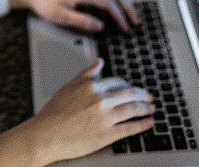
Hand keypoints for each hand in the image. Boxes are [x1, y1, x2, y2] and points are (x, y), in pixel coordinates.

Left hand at [10, 0, 139, 32]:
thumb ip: (82, 21)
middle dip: (128, 6)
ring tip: (132, 13)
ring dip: (124, 0)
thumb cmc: (45, 3)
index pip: (108, 3)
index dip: (119, 16)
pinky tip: (118, 6)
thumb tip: (101, 26)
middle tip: (136, 20)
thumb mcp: (61, 16)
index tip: (126, 28)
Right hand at [28, 59, 154, 163]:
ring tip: (152, 108)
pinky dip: (143, 124)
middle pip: (130, 94)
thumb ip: (86, 74)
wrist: (46, 135)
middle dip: (143, 95)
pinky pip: (131, 128)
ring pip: (133, 109)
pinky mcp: (107, 134)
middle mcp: (100, 99)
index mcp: (91, 86)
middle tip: (150, 97)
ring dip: (146, 108)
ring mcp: (105, 117)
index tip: (132, 89)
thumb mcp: (69, 86)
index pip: (117, 82)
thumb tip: (99, 62)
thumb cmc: (54, 113)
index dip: (127, 85)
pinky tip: (149, 123)